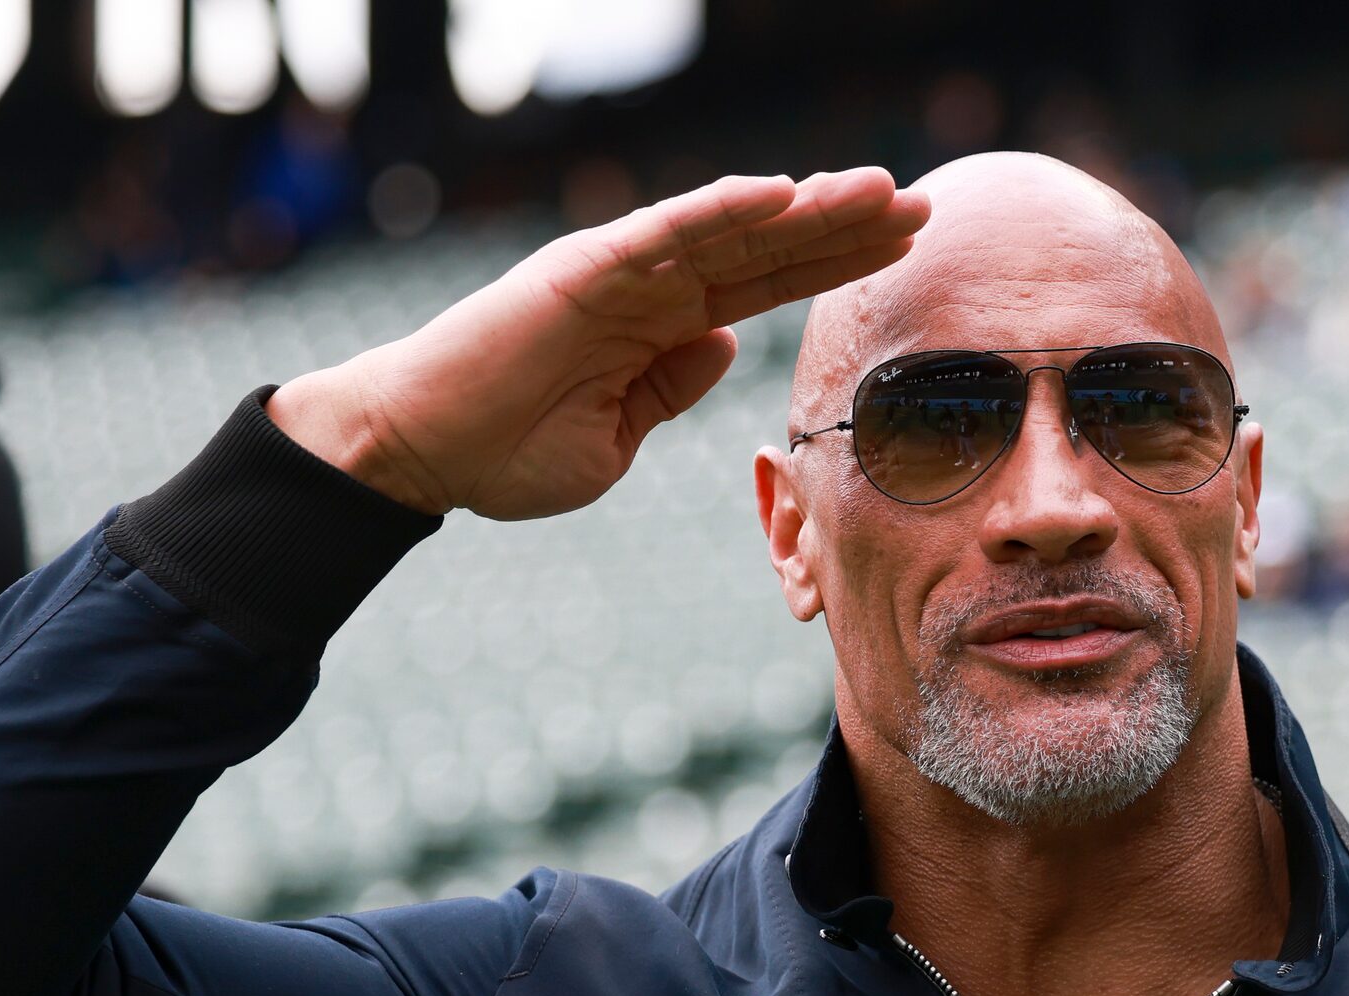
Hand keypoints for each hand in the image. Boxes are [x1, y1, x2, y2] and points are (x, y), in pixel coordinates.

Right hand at [268, 169, 928, 519]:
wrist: (423, 452)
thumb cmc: (508, 452)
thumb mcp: (618, 437)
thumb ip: (671, 387)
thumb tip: (726, 343)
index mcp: (664, 328)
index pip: (769, 287)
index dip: (835, 266)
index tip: (905, 251)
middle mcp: (652, 287)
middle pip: (769, 249)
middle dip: (847, 228)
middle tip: (925, 205)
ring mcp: (622, 272)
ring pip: (733, 229)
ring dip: (808, 208)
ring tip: (880, 189)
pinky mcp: (585, 269)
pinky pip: (666, 232)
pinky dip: (722, 209)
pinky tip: (781, 193)